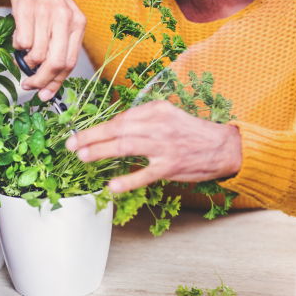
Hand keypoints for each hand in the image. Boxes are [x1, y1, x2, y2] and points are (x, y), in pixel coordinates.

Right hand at [9, 0, 85, 100]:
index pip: (70, 63)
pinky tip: (19, 41)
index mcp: (78, 25)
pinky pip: (23, 42)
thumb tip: (49, 78)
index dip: (56, 83)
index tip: (45, 95)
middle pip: (56, 64)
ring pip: (38, 55)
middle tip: (30, 85)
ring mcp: (46, 15)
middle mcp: (65, 20)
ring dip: (27, 63)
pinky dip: (19, 47)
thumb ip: (60, 46)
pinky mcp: (27, 10)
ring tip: (24, 58)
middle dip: (41, 81)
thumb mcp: (64, 19)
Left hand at [65, 101, 242, 191]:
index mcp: (156, 110)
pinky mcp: (171, 166)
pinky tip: (112, 186)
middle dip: (91, 137)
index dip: (98, 127)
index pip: (121, 118)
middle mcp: (158, 125)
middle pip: (118, 130)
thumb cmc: (191, 132)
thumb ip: (143, 120)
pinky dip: (128, 180)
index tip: (80, 134)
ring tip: (82, 156)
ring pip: (126, 147)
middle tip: (71, 144)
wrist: (224, 146)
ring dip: (101, 151)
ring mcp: (165, 146)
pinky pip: (145, 174)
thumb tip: (113, 128)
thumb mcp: (168, 115)